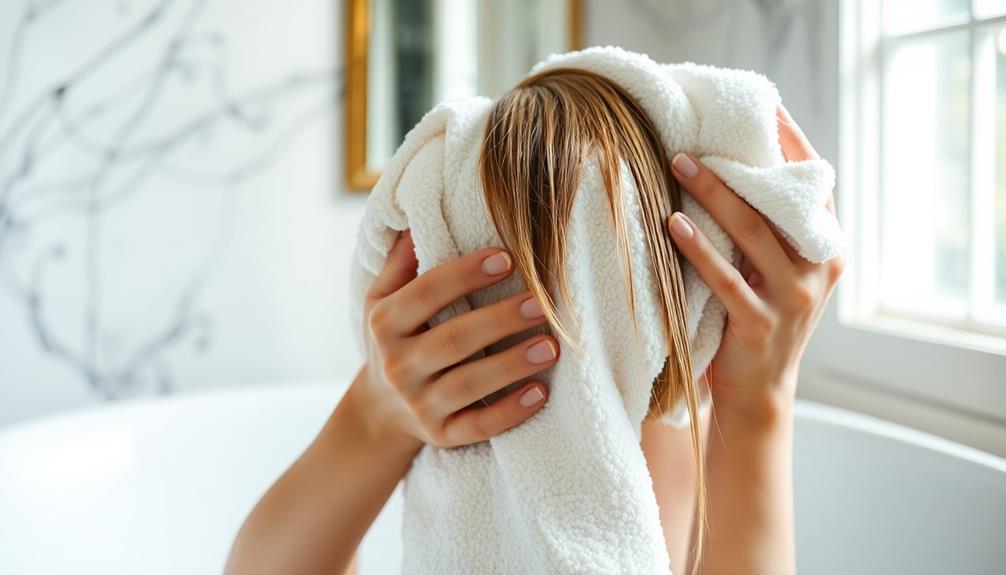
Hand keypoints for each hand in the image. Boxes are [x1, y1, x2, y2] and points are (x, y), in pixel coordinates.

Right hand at [349, 230, 556, 453]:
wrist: (378, 412)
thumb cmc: (394, 339)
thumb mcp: (382, 298)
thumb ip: (402, 260)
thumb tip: (419, 211)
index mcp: (385, 323)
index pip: (426, 293)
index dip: (465, 274)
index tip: (507, 257)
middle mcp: (397, 365)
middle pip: (452, 340)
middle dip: (498, 320)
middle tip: (540, 303)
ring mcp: (419, 405)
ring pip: (468, 384)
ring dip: (511, 365)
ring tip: (551, 346)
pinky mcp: (441, 435)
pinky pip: (477, 427)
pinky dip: (508, 413)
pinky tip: (540, 394)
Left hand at [666, 106, 844, 423]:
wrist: (758, 391)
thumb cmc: (756, 316)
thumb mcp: (772, 269)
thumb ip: (765, 226)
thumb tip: (724, 162)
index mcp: (826, 246)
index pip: (813, 182)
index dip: (789, 143)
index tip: (762, 108)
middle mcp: (818, 268)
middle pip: (777, 202)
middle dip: (737, 164)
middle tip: (694, 138)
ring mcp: (794, 298)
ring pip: (753, 234)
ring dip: (714, 195)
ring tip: (678, 165)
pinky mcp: (762, 325)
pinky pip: (727, 280)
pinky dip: (699, 250)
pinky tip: (673, 225)